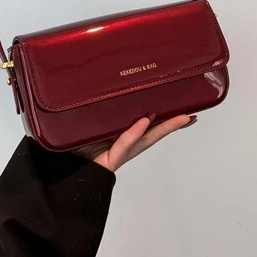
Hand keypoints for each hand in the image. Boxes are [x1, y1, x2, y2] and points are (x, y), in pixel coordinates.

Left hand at [73, 114, 196, 171]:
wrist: (65, 171)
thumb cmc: (75, 147)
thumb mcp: (87, 123)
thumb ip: (95, 109)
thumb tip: (96, 85)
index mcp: (121, 135)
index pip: (146, 125)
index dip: (163, 117)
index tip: (182, 111)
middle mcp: (125, 144)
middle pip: (154, 132)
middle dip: (173, 124)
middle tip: (191, 115)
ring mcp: (120, 152)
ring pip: (146, 138)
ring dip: (164, 127)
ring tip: (181, 118)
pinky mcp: (111, 159)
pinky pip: (124, 144)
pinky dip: (134, 133)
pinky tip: (145, 121)